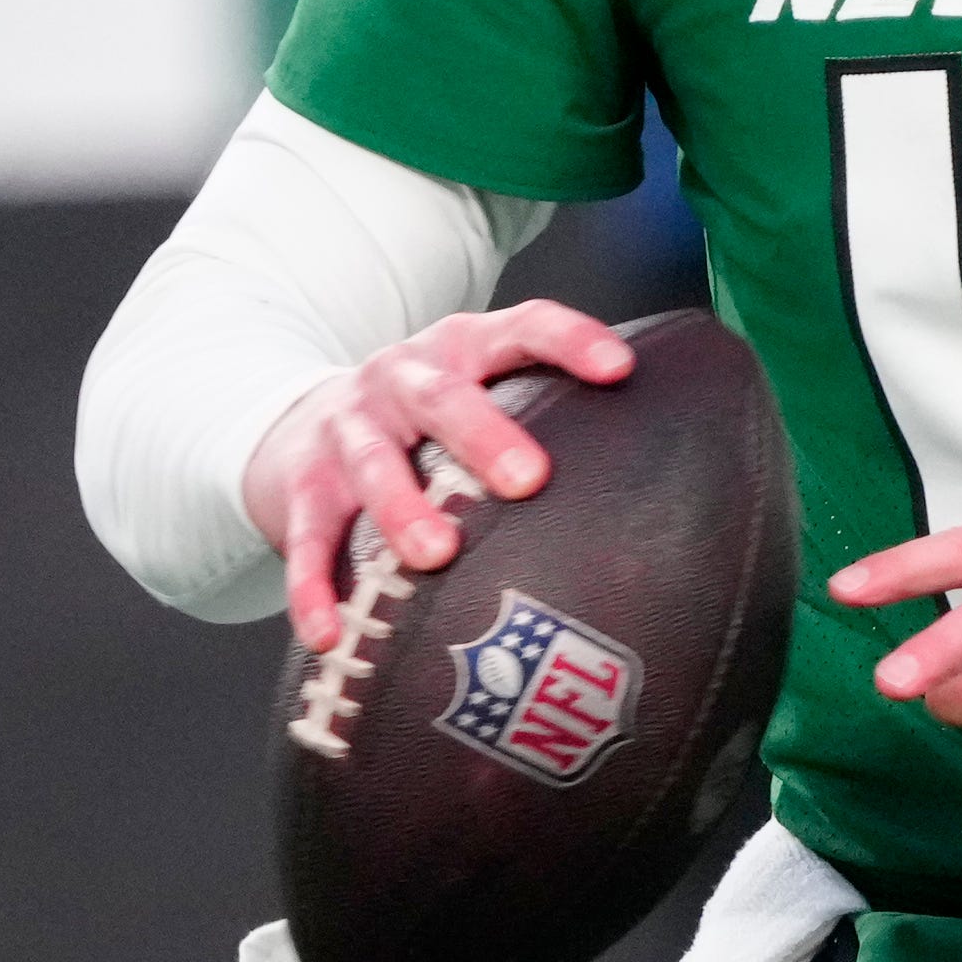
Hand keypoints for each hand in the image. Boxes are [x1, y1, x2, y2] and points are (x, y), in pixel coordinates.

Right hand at [241, 302, 634, 647]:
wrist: (295, 421)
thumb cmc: (421, 422)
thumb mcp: (474, 392)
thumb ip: (545, 415)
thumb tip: (667, 470)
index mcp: (458, 348)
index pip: (520, 328)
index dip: (569, 341)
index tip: (620, 370)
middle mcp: (398, 378)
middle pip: (442, 397)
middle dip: (484, 435)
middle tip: (528, 479)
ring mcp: (345, 429)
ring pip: (372, 463)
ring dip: (402, 507)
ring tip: (433, 554)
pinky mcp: (299, 486)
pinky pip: (307, 538)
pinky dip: (313, 586)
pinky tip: (329, 632)